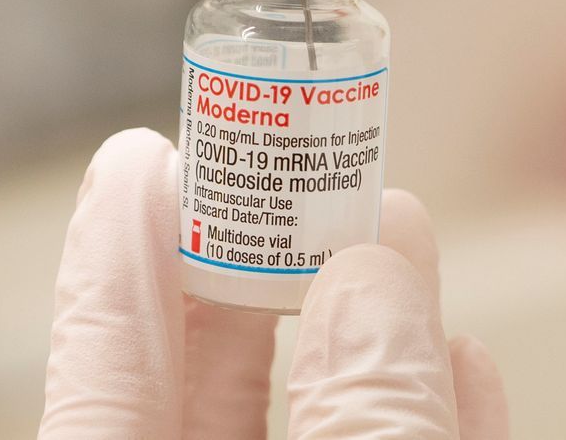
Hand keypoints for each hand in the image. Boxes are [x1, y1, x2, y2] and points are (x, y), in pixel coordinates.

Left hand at [38, 128, 508, 438]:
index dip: (120, 239)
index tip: (137, 153)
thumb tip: (375, 282)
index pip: (104, 344)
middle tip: (289, 169)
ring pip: (309, 417)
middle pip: (202, 366)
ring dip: (364, 328)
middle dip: (258, 257)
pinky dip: (423, 418)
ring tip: (397, 239)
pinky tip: (461, 365)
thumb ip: (360, 423)